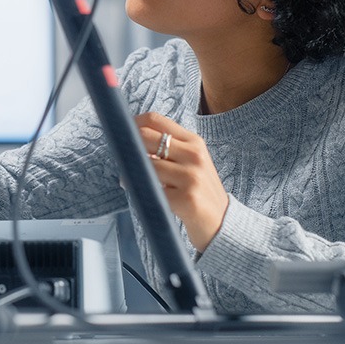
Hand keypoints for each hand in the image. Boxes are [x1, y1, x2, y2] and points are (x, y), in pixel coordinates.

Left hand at [134, 112, 229, 250]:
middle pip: (146, 137)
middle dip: (129, 147)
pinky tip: (141, 194)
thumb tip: (131, 141)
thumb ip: (168, 149)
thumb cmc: (199, 192)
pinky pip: (150, 189)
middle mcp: (194, 155)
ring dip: (131, 172)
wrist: (222, 223)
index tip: (122, 134)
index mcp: (194, 142)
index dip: (133, 124)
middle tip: (123, 159)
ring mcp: (191, 177)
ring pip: (146, 164)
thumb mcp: (191, 163)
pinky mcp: (186, 199)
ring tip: (132, 180)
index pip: (156, 120)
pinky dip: (138, 191)